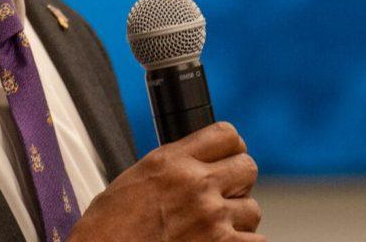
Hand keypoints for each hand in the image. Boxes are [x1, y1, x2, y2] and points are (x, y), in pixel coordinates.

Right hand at [70, 122, 262, 241]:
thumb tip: (195, 164)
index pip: (226, 134)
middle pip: (246, 167)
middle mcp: (196, 184)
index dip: (230, 147)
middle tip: (222, 195)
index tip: (226, 158)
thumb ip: (172, 167)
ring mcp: (211, 218)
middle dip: (237, 181)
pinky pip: (255, 239)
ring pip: (252, 208)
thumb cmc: (109, 228)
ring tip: (213, 227)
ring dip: (237, 218)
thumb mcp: (136, 179)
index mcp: (171, 161)